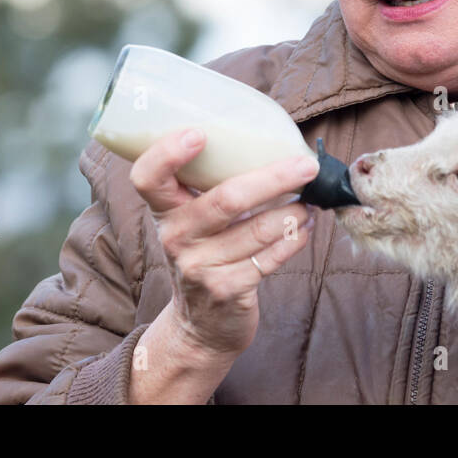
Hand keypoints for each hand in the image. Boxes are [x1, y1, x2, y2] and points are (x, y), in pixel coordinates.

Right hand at [129, 128, 318, 359]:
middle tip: (306, 165)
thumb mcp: (192, 222)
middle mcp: (175, 238)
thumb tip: (271, 146)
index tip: (199, 133)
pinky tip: (304, 228)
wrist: (201, 325)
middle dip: (274, 178)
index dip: (167, 154)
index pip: (148, 178)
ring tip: (309, 201)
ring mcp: (200, 267)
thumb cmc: (205, 254)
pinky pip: (270, 258)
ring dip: (293, 212)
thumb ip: (211, 188)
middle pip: (226, 199)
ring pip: (258, 229)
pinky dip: (294, 239)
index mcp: (165, 211)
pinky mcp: (227, 290)